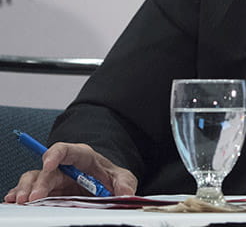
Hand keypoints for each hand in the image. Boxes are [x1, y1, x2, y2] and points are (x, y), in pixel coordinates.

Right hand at [3, 142, 136, 203]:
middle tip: (33, 198)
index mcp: (82, 157)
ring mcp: (55, 179)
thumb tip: (126, 193)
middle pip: (48, 169)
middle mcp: (65, 167)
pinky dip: (20, 194)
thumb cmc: (110, 177)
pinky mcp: (48, 192)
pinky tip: (13, 200)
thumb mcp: (123, 178)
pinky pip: (31, 190)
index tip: (48, 163)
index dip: (56, 154)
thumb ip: (125, 183)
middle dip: (39, 182)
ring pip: (34, 178)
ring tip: (20, 201)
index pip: (67, 150)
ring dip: (26, 188)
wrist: (106, 186)